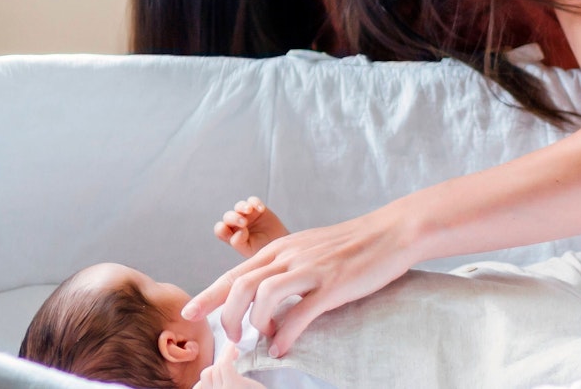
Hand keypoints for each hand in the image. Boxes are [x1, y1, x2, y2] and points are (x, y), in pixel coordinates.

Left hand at [183, 208, 419, 357]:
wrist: (390, 233)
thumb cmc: (351, 244)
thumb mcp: (309, 248)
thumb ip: (286, 267)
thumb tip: (266, 294)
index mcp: (280, 248)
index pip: (234, 272)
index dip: (208, 295)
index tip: (190, 312)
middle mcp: (289, 256)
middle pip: (240, 286)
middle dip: (226, 316)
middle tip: (230, 338)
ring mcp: (310, 270)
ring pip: (263, 296)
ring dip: (255, 323)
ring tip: (261, 338)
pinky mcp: (332, 285)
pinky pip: (300, 313)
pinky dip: (285, 335)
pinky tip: (282, 348)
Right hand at [194, 342, 264, 388]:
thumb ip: (220, 385)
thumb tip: (205, 379)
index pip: (199, 386)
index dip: (207, 377)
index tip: (217, 371)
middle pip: (206, 375)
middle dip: (217, 364)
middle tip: (231, 358)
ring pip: (214, 369)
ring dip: (224, 357)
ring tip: (235, 353)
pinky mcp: (231, 385)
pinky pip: (224, 364)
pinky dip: (227, 351)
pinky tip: (233, 345)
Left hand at [214, 197, 289, 257]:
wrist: (280, 245)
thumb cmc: (262, 250)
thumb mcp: (249, 251)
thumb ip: (239, 243)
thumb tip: (239, 231)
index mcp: (231, 235)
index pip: (220, 229)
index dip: (222, 229)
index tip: (233, 234)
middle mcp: (236, 224)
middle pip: (228, 216)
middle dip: (234, 218)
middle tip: (243, 222)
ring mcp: (247, 215)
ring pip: (239, 206)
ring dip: (242, 207)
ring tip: (249, 210)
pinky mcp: (257, 208)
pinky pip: (253, 201)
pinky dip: (255, 203)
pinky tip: (261, 209)